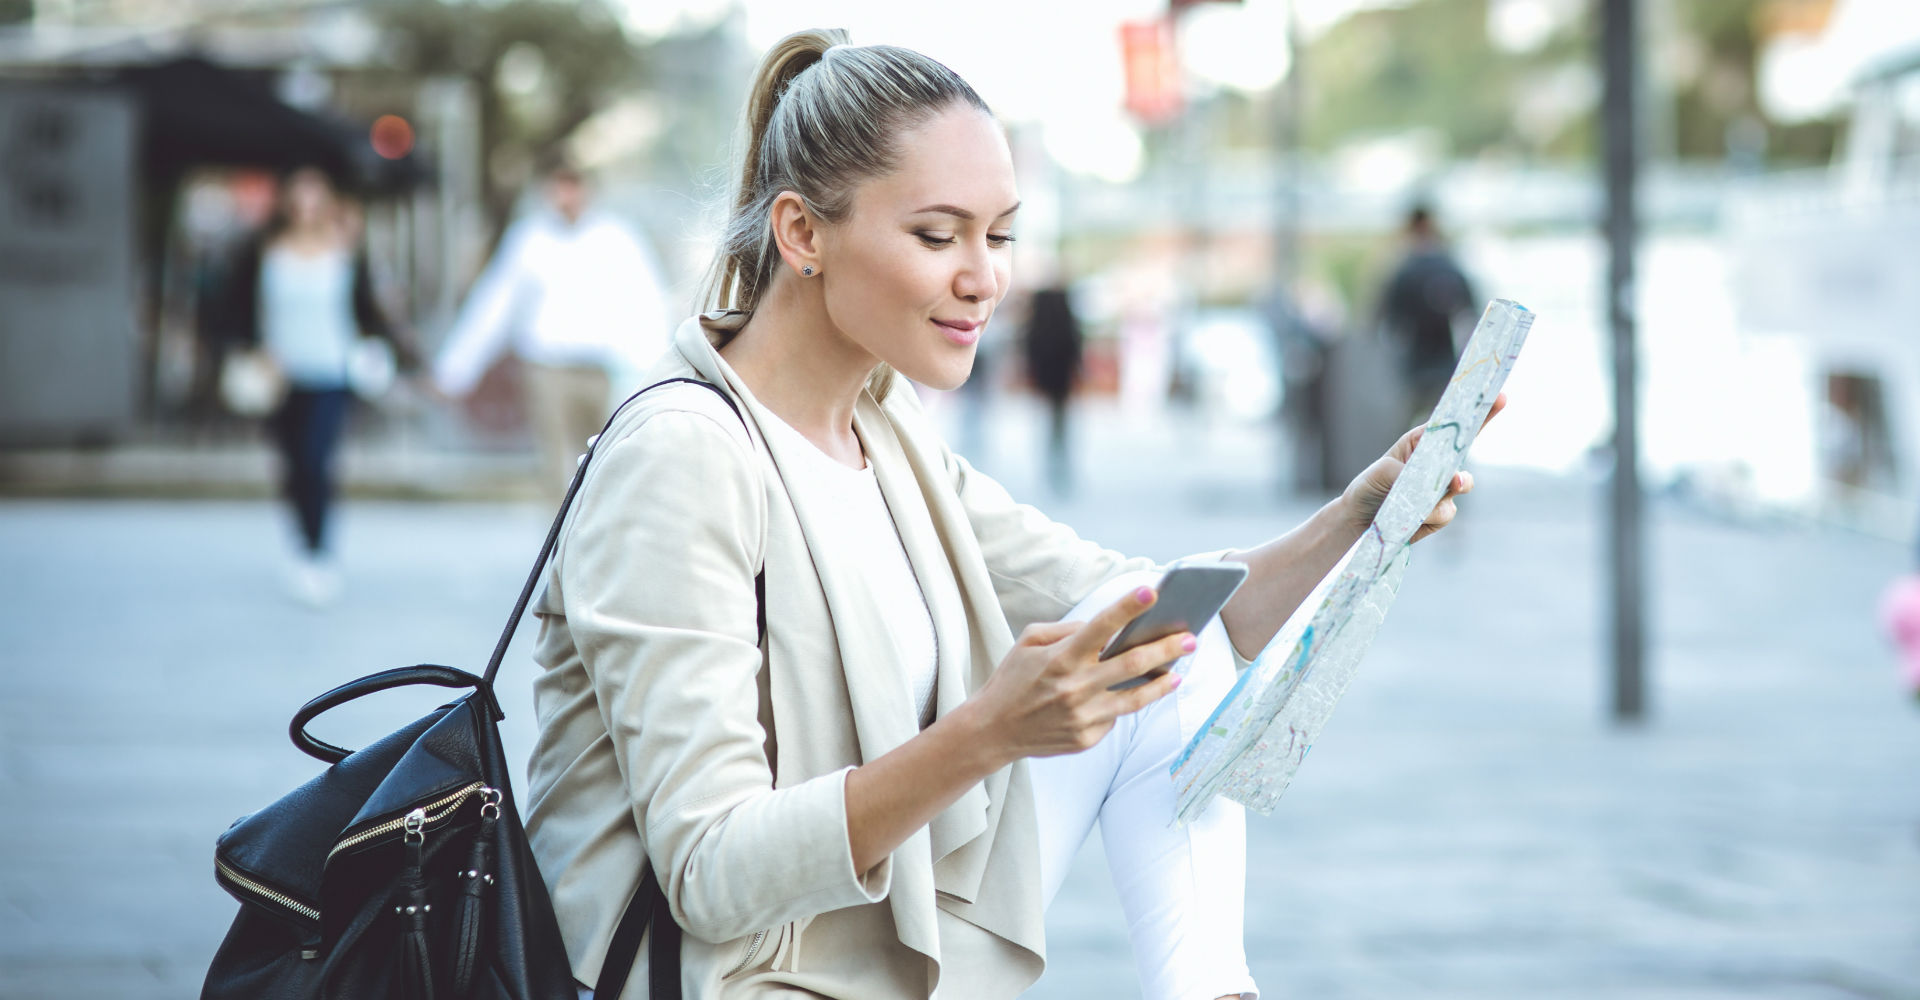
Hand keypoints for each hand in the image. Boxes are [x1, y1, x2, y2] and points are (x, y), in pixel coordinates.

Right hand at [969, 586, 1193, 761]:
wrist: (992, 731)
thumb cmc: (1012, 681)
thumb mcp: (1028, 642)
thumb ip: (1067, 630)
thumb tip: (1104, 630)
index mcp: (1061, 658)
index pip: (1101, 626)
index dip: (1127, 607)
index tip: (1152, 591)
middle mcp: (1075, 687)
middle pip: (1132, 663)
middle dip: (1166, 648)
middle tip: (1191, 637)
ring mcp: (1084, 716)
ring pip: (1135, 697)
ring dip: (1162, 681)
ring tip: (1179, 670)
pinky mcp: (1087, 738)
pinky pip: (1114, 717)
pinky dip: (1123, 703)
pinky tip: (1133, 695)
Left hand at [1341, 392, 1507, 542]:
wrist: (1360, 516)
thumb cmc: (1372, 483)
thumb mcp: (1383, 470)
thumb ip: (1411, 473)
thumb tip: (1440, 485)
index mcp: (1425, 442)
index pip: (1454, 424)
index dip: (1479, 411)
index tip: (1500, 396)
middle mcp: (1438, 463)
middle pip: (1466, 451)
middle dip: (1473, 447)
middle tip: (1456, 475)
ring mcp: (1443, 488)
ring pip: (1461, 485)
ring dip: (1451, 488)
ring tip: (1439, 492)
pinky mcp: (1440, 513)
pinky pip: (1445, 512)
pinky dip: (1430, 514)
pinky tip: (1413, 515)